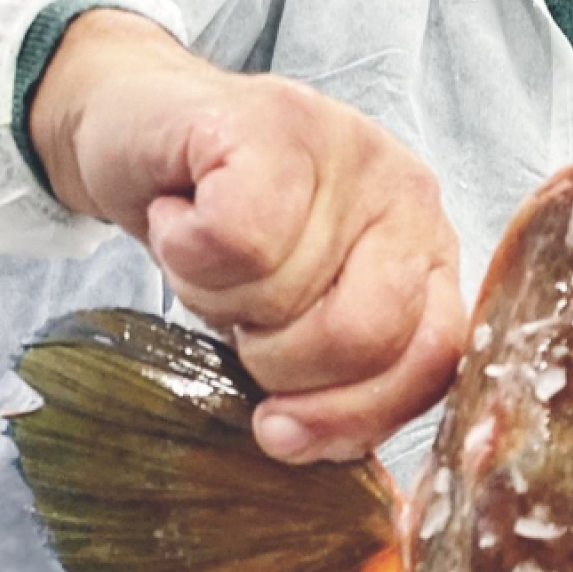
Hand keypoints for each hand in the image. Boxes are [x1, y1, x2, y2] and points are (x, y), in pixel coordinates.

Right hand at [31, 10, 466, 462]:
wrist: (141, 131)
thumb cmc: (223, 232)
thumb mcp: (293, 321)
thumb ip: (337, 381)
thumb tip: (315, 449)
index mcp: (429, 258)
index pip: (431, 363)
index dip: (352, 416)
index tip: (284, 431)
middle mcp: (409, 199)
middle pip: (362, 336)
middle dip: (278, 363)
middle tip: (238, 321)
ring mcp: (348, 151)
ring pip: (286, 293)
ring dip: (218, 300)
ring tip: (207, 261)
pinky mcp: (272, 122)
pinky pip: (235, 239)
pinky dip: (186, 252)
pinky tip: (180, 219)